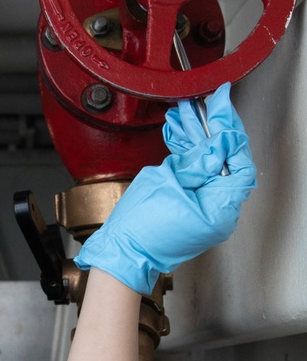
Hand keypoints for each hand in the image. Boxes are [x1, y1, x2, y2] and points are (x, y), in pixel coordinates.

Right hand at [73, 83, 255, 295]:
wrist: (121, 254)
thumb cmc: (138, 227)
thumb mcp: (166, 180)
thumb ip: (197, 159)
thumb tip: (217, 141)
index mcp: (220, 208)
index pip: (238, 160)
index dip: (230, 131)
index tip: (221, 108)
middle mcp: (221, 214)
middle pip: (228, 164)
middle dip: (214, 132)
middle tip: (207, 106)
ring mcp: (209, 215)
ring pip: (212, 170)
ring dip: (200, 143)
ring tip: (186, 117)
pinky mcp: (196, 213)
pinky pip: (201, 181)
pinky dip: (192, 160)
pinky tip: (182, 139)